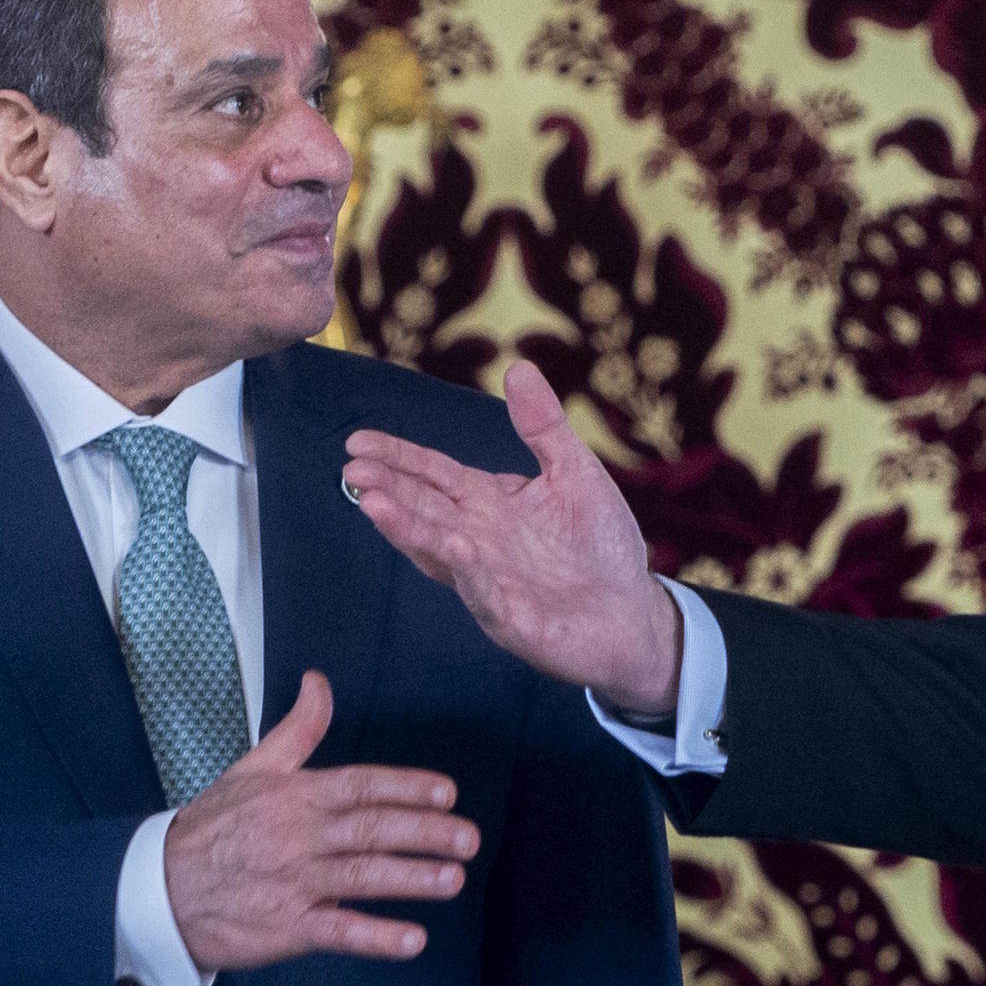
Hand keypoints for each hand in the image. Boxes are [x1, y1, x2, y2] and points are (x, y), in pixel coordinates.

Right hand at [162, 671, 478, 972]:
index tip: (447, 794)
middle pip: (370, 830)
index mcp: (296, 796)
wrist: (159, 890)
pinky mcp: (286, 928)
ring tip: (453, 879)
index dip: (406, 788)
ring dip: (410, 879)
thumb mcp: (254, 769)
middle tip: (469, 839)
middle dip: (423, 833)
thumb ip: (298, 730)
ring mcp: (294, 883)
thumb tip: (319, 681)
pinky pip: (337, 932)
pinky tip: (412, 940)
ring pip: (361, 877)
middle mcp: (299, 837)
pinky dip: (375, 937)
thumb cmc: (214, 827)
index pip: (361, 786)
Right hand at [344, 359, 686, 717]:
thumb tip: (519, 366)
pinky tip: (456, 548)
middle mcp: (478, 540)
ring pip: (440, 552)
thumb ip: (543, 426)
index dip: (398, 458)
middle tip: (352, 470)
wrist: (632, 612)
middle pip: (425, 509)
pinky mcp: (512, 619)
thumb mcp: (574, 471)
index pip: (434, 475)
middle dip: (389, 489)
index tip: (358, 441)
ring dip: (408, 530)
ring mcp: (490, 582)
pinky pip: (486, 594)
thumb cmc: (600, 544)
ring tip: (374, 505)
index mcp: (489, 503)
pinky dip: (470, 573)